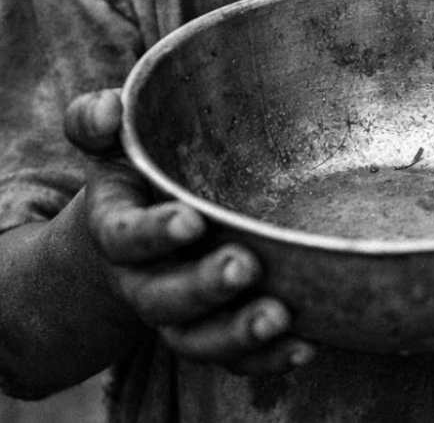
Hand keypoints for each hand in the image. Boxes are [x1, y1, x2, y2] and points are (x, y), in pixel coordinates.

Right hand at [65, 89, 314, 374]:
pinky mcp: (212, 332)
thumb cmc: (136, 182)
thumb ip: (98, 122)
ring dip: (237, 334)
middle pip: (164, 298)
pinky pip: (234, 359)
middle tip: (244, 266)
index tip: (190, 220)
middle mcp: (144, 279)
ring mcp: (180, 313)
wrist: (134, 238)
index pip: (123, 236)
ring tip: (279, 318)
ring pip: (198, 339)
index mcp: (117, 230)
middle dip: (203, 286)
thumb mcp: (112, 148)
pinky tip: (304, 346)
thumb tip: (110, 105)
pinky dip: (267, 359)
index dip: (153, 233)